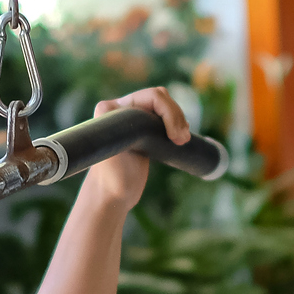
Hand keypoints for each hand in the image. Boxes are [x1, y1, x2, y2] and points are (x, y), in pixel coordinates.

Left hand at [81, 87, 192, 210]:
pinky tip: (181, 137)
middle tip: (182, 140)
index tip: (175, 138)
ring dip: (179, 120)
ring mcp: (133, 119)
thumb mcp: (117, 157)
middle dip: (175, 115)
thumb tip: (127, 122)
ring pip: (164, 106)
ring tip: (183, 140)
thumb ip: (123, 139)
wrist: (113, 197)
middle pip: (159, 97)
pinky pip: (164, 118)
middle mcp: (121, 109)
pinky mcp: (143, 131)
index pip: (150, 96)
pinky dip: (177, 124)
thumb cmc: (112, 182)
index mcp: (111, 109)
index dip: (169, 113)